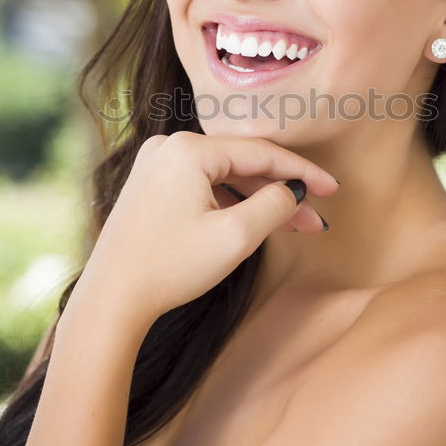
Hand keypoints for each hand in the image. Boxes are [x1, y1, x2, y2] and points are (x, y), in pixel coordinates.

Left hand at [71, 132, 338, 330]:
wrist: (111, 299)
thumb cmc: (169, 268)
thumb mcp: (236, 236)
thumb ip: (274, 205)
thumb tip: (292, 190)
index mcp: (188, 149)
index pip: (261, 154)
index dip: (303, 173)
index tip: (333, 189)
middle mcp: (169, 146)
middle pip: (243, 165)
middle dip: (282, 193)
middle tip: (317, 220)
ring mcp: (157, 164)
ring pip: (225, 177)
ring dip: (259, 201)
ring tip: (295, 227)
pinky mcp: (151, 184)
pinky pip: (204, 186)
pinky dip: (231, 204)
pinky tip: (257, 223)